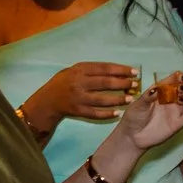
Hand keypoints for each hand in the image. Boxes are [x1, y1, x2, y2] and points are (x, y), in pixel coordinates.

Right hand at [24, 62, 141, 129]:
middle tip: (135, 85)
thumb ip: (92, 70)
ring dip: (118, 100)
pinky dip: (107, 114)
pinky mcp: (77, 111)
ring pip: (102, 100)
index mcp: (79, 70)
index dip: (121, 70)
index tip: (134, 72)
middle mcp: (79, 83)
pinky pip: (95, 113)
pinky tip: (117, 113)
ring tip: (130, 99)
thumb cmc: (63, 82)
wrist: (47, 100)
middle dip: (123, 84)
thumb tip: (118, 72)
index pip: (105, 68)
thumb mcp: (74, 70)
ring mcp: (78, 98)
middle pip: (106, 83)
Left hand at [117, 76, 182, 149]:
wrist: (133, 136)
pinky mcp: (179, 122)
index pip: (174, 79)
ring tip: (181, 99)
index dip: (179, 76)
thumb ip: (148, 97)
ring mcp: (176, 110)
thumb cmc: (134, 117)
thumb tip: (156, 89)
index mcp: (162, 91)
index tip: (180, 78)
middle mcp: (171, 99)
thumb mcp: (138, 105)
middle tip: (180, 89)